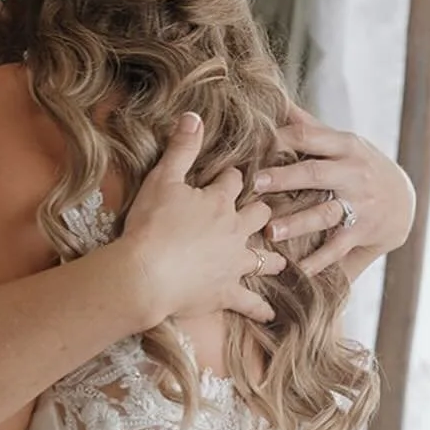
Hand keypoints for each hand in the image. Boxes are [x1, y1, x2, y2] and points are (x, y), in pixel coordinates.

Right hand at [122, 113, 285, 325]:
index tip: (232, 175)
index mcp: (219, 201)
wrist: (147, 273)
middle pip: (258, 216)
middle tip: (266, 211)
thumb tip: (194, 115)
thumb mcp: (162, 179)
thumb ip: (181, 148)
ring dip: (272, 258)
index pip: (233, 181)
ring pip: (263, 258)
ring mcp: (233, 263)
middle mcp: (234, 231)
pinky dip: (260, 308)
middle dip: (262, 211)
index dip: (231, 176)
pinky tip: (271, 314)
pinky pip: (249, 302)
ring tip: (282, 260)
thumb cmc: (152, 224)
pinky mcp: (226, 292)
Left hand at [257, 104, 414, 278]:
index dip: (281, 139)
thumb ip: (309, 125)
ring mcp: (360, 203)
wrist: (404, 200)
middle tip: (257, 183)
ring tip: (271, 231)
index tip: (253, 144)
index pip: (309, 136)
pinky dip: (319, 260)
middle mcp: (353, 172)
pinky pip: (338, 247)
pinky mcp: (363, 231)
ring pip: (326, 212)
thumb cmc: (360, 166)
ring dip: (297, 223)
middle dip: (285, 178)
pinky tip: (299, 269)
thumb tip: (276, 99)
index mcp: (344, 145)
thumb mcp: (342, 142)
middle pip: (315, 173)